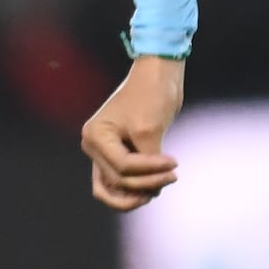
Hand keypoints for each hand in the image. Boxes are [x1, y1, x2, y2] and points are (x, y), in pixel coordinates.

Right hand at [81, 54, 184, 210]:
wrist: (157, 75)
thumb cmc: (151, 95)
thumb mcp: (150, 131)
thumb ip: (148, 162)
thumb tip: (151, 190)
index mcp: (96, 135)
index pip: (123, 167)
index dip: (150, 171)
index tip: (175, 163)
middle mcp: (93, 145)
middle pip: (118, 180)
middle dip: (147, 183)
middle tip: (173, 176)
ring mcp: (102, 151)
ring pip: (113, 188)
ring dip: (137, 193)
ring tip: (161, 187)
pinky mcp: (115, 153)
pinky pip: (118, 182)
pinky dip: (135, 188)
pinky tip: (155, 188)